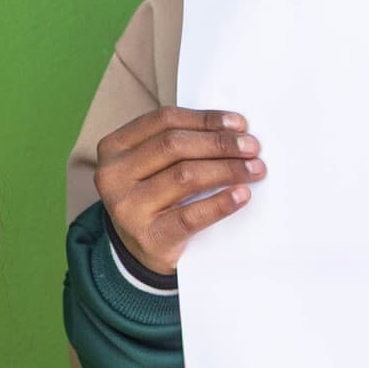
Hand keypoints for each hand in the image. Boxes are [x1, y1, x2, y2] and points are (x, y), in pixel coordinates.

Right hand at [90, 106, 261, 275]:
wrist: (142, 249)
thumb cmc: (155, 197)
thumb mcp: (151, 165)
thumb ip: (178, 146)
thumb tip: (233, 131)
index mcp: (115, 147)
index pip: (163, 120)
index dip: (205, 118)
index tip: (239, 124)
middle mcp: (114, 174)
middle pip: (174, 146)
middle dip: (219, 143)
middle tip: (252, 147)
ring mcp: (128, 206)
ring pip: (184, 176)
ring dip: (226, 169)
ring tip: (254, 169)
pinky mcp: (149, 236)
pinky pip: (191, 216)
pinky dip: (221, 203)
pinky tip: (242, 195)